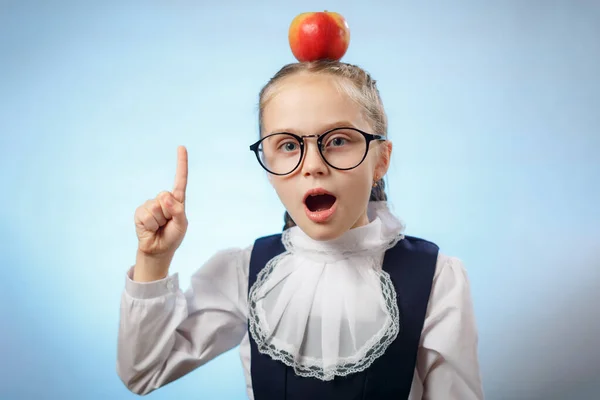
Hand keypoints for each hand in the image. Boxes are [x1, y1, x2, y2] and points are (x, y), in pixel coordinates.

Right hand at [133, 146, 187, 279]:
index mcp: (177, 200)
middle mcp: (163, 199)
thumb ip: (177, 211)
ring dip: (158, 221)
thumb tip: (165, 198)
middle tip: (166, 223)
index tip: (181, 147)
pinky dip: (149, 224)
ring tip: (158, 227)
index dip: (181, 163)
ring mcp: (150, 204)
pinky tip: (150, 228)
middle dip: (168, 213)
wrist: (158, 249)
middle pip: (165, 197)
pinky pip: (146, 215)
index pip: (180, 180)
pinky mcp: (140, 211)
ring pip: (155, 208)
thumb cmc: (172, 236)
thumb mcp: (181, 225)